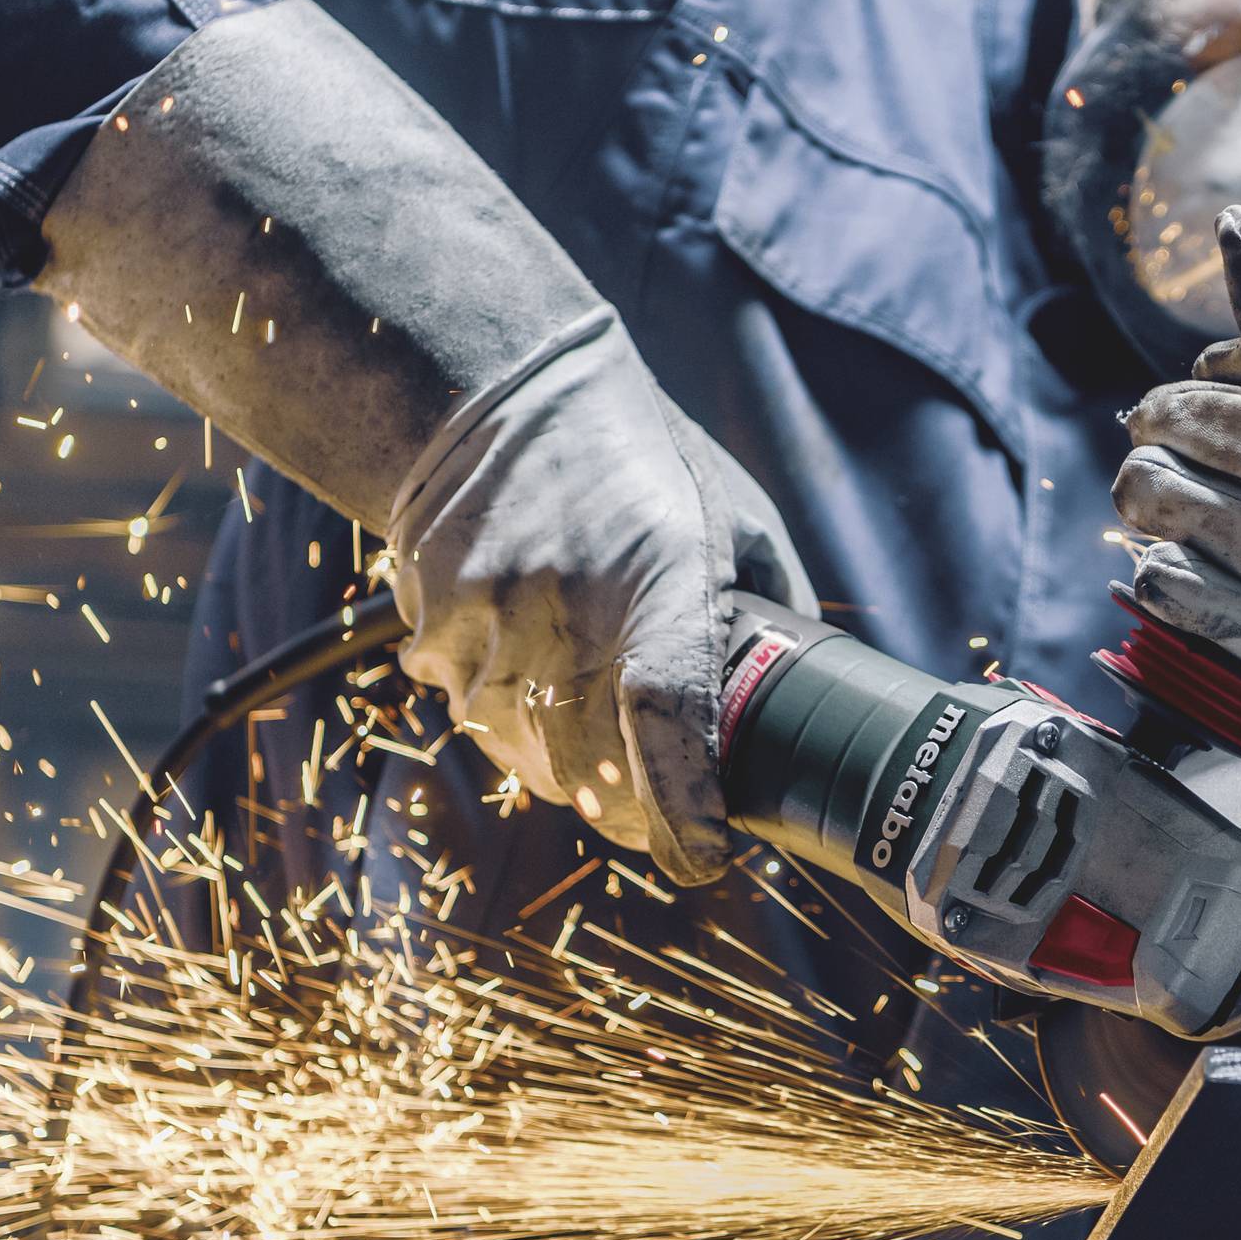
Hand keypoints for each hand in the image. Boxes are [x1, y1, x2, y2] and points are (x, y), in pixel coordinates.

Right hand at [392, 309, 814, 884]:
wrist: (503, 385)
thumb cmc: (641, 455)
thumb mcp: (733, 513)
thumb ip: (770, 604)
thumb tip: (808, 689)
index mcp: (662, 579)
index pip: (668, 720)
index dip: (684, 808)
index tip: (703, 854)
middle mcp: (569, 605)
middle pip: (588, 770)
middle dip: (625, 813)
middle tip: (653, 818)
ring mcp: (489, 614)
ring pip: (518, 752)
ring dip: (555, 769)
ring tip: (584, 741)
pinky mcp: (432, 616)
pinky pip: (462, 706)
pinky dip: (495, 713)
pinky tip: (521, 672)